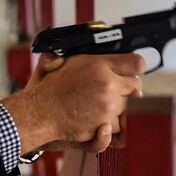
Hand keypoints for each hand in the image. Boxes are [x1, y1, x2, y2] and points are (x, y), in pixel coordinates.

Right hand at [1, 52, 143, 153]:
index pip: (136, 64)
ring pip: (130, 108)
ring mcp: (108, 107)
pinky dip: (114, 127)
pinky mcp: (105, 125)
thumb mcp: (63, 62)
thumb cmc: (49, 91)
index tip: (130, 73)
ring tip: (102, 109)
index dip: (134, 69)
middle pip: (136, 87)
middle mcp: (108, 85)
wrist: (38, 114)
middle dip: (127, 91)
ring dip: (120, 109)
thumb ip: (82, 56)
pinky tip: (103, 123)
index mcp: (100, 66)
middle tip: (115, 93)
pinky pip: (121, 126)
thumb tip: (89, 49)